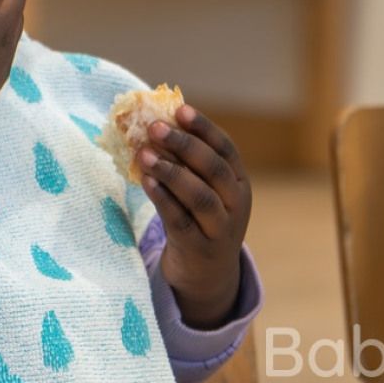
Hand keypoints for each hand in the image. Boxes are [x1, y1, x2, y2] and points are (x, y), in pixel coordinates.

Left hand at [136, 105, 251, 328]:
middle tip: (154, 127)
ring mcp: (221, 228)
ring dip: (170, 172)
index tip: (180, 109)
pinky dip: (163, 199)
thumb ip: (186, 162)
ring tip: (144, 154)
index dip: (203, 128)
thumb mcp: (202, 189)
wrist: (208, 273)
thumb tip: (152, 122)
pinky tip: (146, 182)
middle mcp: (236, 203)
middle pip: (213, 168)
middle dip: (184, 144)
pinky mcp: (200, 248)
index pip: (226, 148)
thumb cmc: (199, 218)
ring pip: (200, 196)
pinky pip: (181, 220)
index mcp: (239, 181)